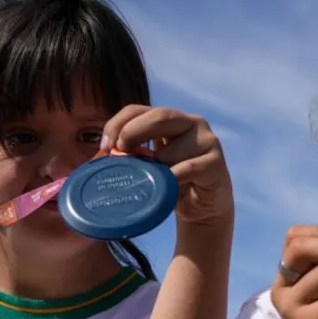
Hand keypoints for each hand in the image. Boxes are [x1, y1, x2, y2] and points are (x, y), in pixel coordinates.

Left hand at [101, 105, 232, 226]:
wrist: (204, 209)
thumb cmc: (172, 184)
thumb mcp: (148, 165)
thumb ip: (132, 154)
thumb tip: (101, 156)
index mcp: (169, 120)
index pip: (138, 110)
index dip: (117, 123)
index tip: (105, 146)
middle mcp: (191, 123)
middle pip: (159, 116)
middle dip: (133, 133)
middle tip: (121, 154)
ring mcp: (206, 140)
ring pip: (171, 150)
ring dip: (158, 170)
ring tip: (157, 184)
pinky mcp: (216, 162)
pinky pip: (188, 169)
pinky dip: (173, 180)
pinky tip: (170, 190)